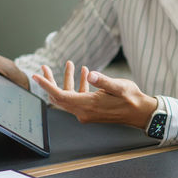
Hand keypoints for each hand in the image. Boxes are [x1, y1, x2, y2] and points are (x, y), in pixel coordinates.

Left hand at [31, 61, 156, 128]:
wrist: (140, 112)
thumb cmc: (132, 99)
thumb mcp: (119, 87)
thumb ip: (103, 81)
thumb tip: (91, 75)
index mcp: (88, 105)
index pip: (60, 95)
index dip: (46, 85)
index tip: (36, 75)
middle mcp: (84, 111)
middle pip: (59, 97)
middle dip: (51, 82)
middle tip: (44, 68)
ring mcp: (87, 112)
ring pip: (68, 97)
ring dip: (67, 81)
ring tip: (70, 64)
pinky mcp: (91, 111)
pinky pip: (78, 98)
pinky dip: (78, 85)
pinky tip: (85, 74)